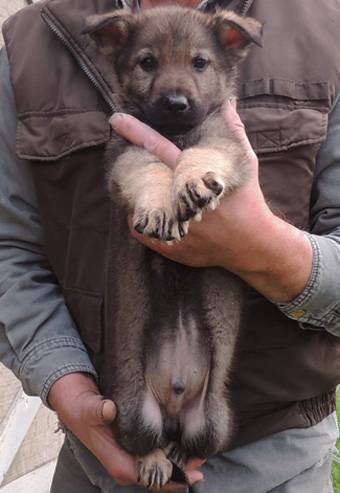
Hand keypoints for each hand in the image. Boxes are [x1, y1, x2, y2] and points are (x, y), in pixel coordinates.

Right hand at [48, 372, 203, 489]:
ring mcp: (129, 455)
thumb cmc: (81, 408)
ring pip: (158, 466)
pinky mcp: (132, 446)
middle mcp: (125, 462)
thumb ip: (97, 410)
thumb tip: (108, 410)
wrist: (74, 401)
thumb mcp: (87, 407)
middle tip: (202, 460)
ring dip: (177, 462)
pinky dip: (170, 451)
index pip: (150, 479)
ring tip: (197, 452)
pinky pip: (155, 455)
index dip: (173, 478)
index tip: (194, 474)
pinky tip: (182, 441)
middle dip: (181, 471)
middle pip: (159, 476)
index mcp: (117, 461)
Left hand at [110, 100, 312, 302]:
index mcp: (193, 176)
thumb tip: (229, 102)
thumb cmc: (249, 202)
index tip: (116, 120)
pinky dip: (142, 224)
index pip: (159, 147)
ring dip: (140, 201)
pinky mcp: (172, 246)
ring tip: (154, 201)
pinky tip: (152, 219)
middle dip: (135, 176)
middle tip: (136, 177)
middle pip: (143, 181)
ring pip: (140, 208)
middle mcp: (180, 200)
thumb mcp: (246, 164)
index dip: (137, 132)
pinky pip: (143, 233)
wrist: (253, 244)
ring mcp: (174, 224)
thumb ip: (234, 132)